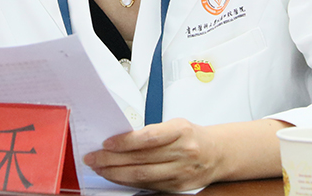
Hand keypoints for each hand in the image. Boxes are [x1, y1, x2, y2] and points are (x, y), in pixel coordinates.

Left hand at [83, 118, 223, 191]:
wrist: (217, 153)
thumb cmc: (192, 136)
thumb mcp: (175, 125)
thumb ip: (151, 132)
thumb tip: (119, 139)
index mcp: (181, 131)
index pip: (148, 137)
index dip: (124, 142)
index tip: (106, 143)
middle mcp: (183, 152)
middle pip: (141, 159)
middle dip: (112, 160)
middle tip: (93, 158)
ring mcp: (181, 172)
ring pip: (143, 175)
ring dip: (117, 173)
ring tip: (101, 169)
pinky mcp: (178, 187)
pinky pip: (149, 185)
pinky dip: (131, 182)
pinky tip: (118, 177)